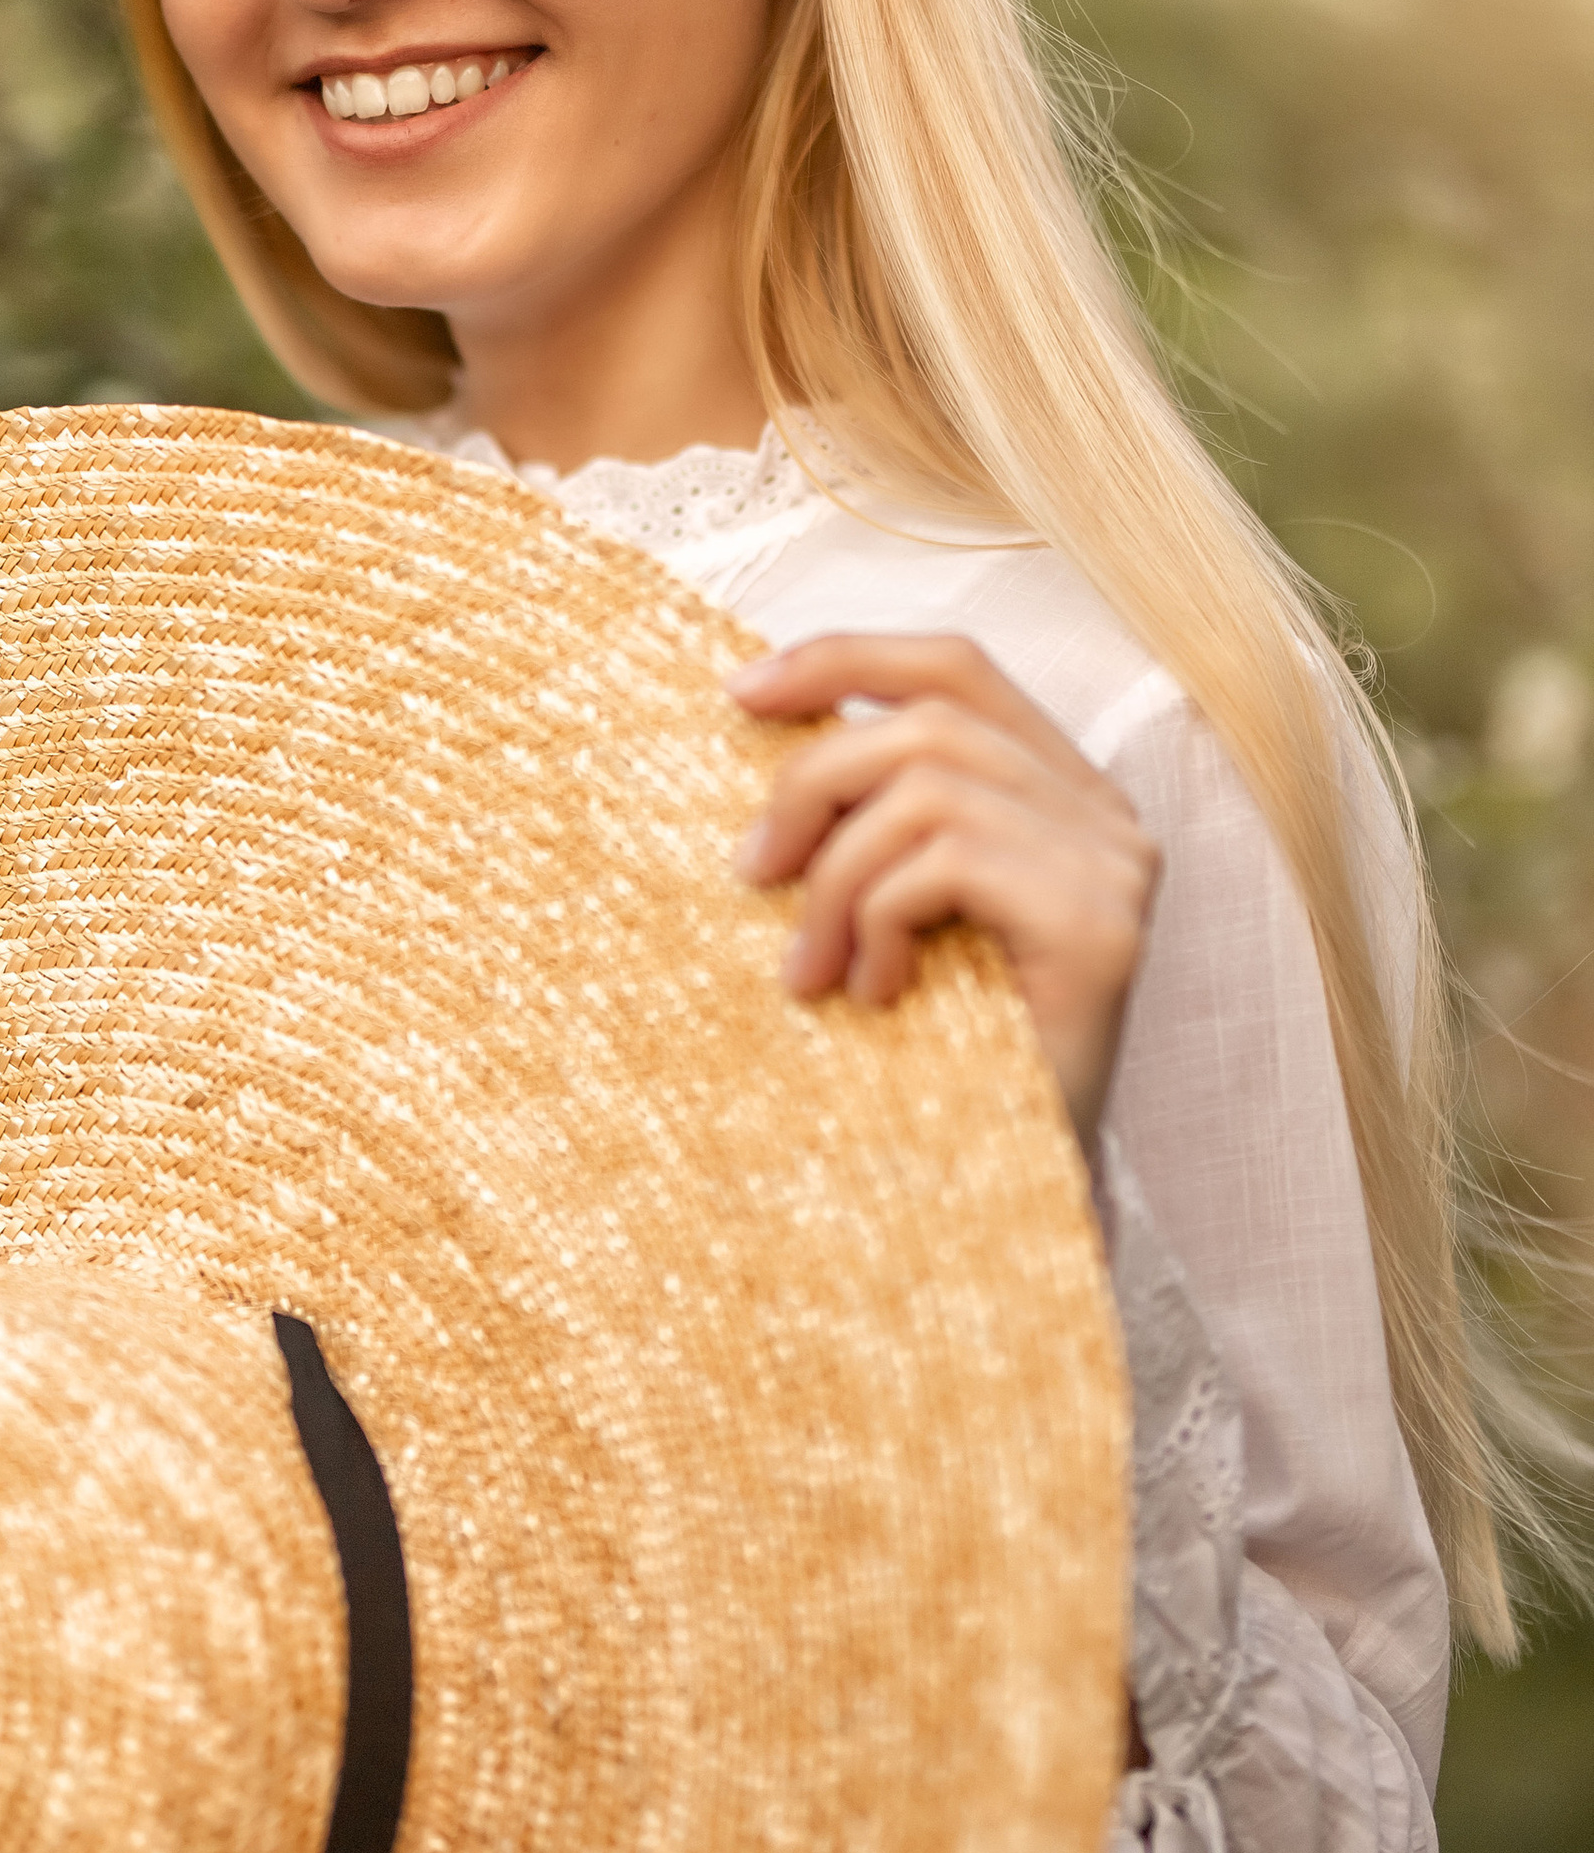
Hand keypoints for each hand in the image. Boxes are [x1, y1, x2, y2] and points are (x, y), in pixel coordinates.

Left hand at [730, 633, 1158, 1148]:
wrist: (1006, 1195)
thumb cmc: (936, 1052)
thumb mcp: (891, 904)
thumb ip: (870, 812)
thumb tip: (752, 706)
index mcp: (1060, 789)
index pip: (954, 666)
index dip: (843, 657)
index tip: (737, 692)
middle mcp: (1106, 814)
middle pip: (928, 720)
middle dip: (812, 782)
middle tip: (749, 874)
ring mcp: (1116, 867)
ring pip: (927, 790)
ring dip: (834, 878)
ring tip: (805, 970)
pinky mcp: (1101, 927)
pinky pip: (945, 863)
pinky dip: (876, 920)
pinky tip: (870, 993)